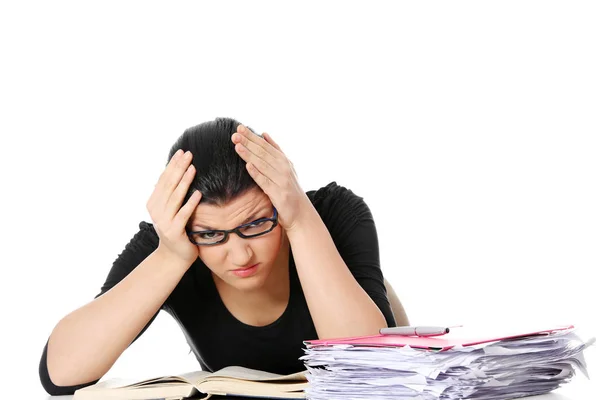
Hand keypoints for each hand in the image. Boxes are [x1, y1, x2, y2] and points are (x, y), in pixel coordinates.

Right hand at [146, 149, 201, 264]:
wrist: (174, 257)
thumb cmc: (177, 230)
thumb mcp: (170, 210)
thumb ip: (170, 194)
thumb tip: (174, 171)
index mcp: (154, 202)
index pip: (164, 179)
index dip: (172, 165)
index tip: (182, 152)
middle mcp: (156, 210)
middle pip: (169, 185)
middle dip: (179, 168)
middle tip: (189, 154)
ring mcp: (164, 221)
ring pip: (175, 197)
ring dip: (184, 181)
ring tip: (193, 168)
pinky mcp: (174, 232)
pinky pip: (183, 214)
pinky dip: (190, 203)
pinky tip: (198, 193)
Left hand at [231, 125, 311, 231]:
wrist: (301, 212)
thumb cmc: (290, 189)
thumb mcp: (285, 168)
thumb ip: (275, 151)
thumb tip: (264, 134)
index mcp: (284, 161)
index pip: (266, 145)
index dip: (253, 136)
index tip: (240, 127)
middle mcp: (284, 168)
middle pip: (263, 153)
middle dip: (249, 142)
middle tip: (235, 133)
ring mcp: (282, 181)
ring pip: (263, 165)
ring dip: (250, 154)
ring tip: (238, 145)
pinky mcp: (279, 194)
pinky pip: (265, 182)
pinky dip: (257, 173)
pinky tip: (248, 166)